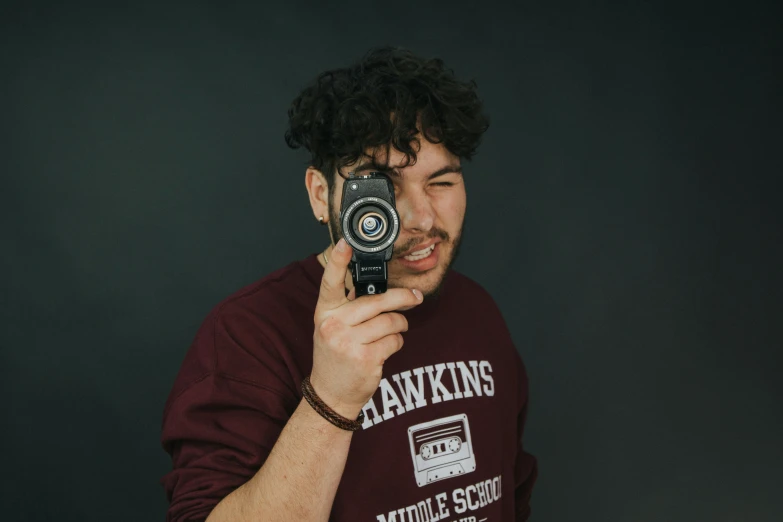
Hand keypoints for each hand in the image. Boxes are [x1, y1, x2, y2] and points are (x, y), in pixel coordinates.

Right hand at [310, 238, 423, 419]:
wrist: (331, 393)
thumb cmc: (336, 354)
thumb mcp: (334, 327)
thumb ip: (351, 307)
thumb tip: (386, 291)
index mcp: (324, 312)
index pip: (330, 282)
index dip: (338, 261)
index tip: (345, 243)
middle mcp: (333, 325)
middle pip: (377, 301)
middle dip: (402, 299)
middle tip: (415, 298)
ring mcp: (348, 343)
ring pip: (391, 321)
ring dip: (400, 325)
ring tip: (395, 330)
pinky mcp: (365, 359)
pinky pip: (395, 340)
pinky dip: (397, 342)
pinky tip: (386, 348)